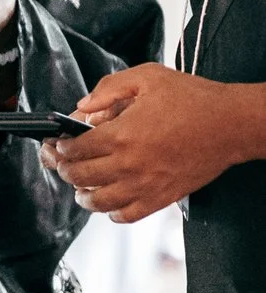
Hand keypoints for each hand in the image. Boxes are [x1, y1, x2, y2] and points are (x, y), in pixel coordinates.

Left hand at [44, 65, 265, 221]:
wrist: (233, 123)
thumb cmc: (194, 99)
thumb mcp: (148, 77)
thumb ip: (109, 88)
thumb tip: (81, 107)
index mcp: (121, 134)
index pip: (74, 149)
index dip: (60, 147)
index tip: (58, 144)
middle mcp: (129, 163)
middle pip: (79, 176)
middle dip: (63, 169)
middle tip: (62, 164)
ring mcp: (145, 184)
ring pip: (98, 202)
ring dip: (82, 195)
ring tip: (80, 187)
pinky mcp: (163, 197)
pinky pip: (127, 215)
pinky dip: (112, 212)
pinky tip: (109, 202)